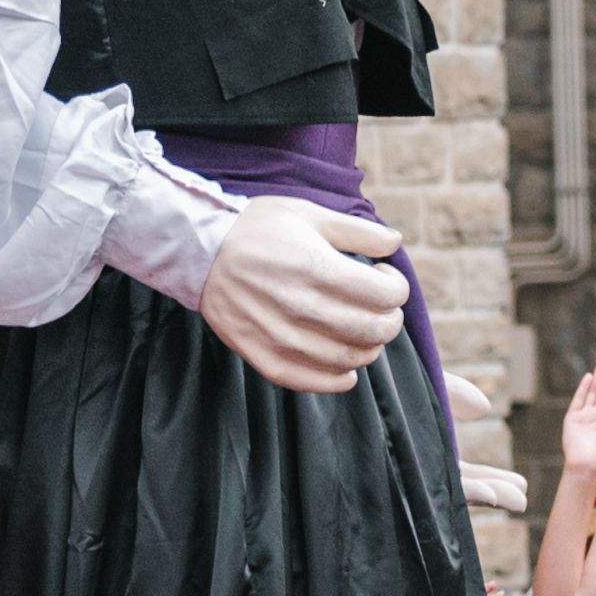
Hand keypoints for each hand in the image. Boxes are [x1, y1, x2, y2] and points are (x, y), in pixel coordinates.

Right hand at [196, 197, 413, 395]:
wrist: (199, 252)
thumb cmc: (258, 229)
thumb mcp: (309, 213)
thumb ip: (358, 230)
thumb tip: (395, 243)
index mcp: (317, 268)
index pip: (385, 296)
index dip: (396, 288)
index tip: (385, 278)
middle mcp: (302, 307)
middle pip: (374, 330)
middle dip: (390, 320)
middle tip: (383, 309)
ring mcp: (281, 337)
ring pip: (349, 359)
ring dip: (369, 348)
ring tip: (362, 332)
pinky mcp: (264, 357)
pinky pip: (313, 382)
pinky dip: (339, 379)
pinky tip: (346, 367)